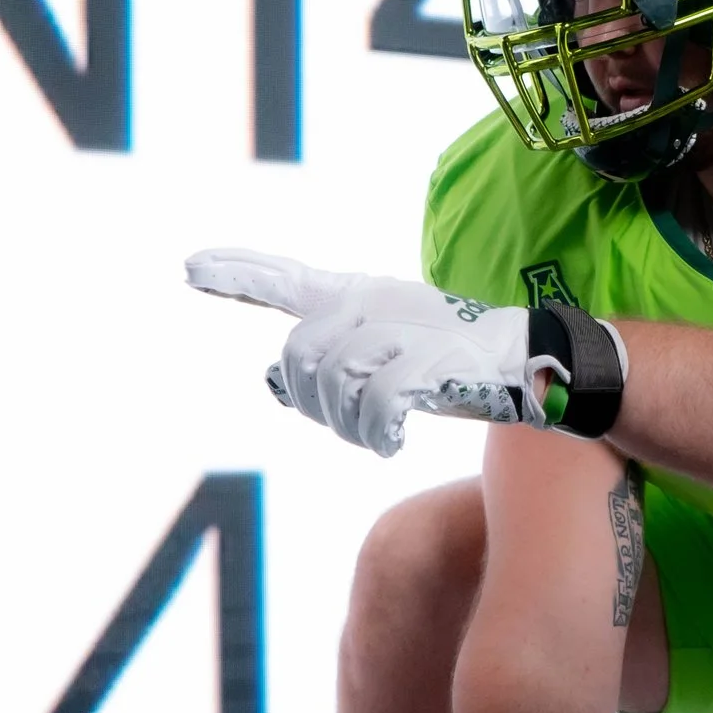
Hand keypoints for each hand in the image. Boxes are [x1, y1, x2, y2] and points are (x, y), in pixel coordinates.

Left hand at [185, 248, 550, 456]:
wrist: (524, 364)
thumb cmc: (450, 366)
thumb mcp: (383, 359)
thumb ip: (329, 363)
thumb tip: (272, 382)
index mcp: (361, 297)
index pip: (288, 280)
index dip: (237, 273)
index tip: (188, 268)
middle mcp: (373, 304)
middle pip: (299, 354)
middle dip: (312, 402)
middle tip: (350, 425)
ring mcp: (401, 328)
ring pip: (333, 381)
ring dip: (348, 425)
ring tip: (376, 436)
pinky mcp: (429, 359)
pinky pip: (377, 404)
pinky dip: (377, 434)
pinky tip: (391, 444)